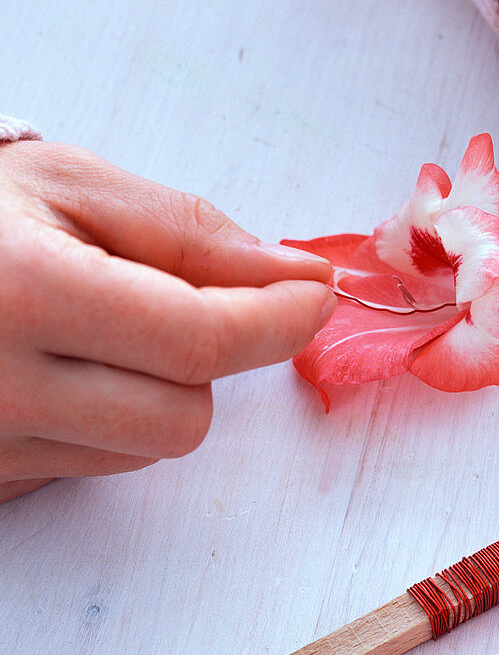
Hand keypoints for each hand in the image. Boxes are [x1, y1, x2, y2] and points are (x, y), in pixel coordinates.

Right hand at [0, 141, 334, 501]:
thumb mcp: (71, 187)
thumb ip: (189, 234)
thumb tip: (293, 275)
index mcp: (21, 296)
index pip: (198, 341)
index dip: (277, 321)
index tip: (314, 296)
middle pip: (180, 419)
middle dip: (204, 361)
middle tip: (170, 302)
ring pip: (140, 450)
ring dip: (150, 392)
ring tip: (89, 329)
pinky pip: (85, 467)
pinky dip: (99, 422)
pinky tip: (54, 368)